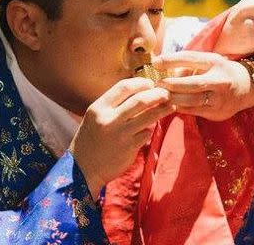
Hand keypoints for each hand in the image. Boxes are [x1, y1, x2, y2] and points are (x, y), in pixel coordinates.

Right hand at [69, 77, 174, 196]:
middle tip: (167, 93)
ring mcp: (120, 135)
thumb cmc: (91, 139)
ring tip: (171, 106)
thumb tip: (140, 91)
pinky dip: (150, 129)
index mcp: (98, 108)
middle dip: (157, 94)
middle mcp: (109, 120)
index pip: (124, 87)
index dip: (141, 83)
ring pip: (148, 116)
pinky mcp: (129, 148)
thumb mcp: (95, 117)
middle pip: (140, 100)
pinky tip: (150, 128)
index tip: (150, 83)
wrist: (83, 170)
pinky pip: (146, 133)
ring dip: (162, 110)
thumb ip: (114, 104)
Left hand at [154, 51, 253, 120]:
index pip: (191, 59)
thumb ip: (187, 66)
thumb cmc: (219, 72)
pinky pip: (193, 111)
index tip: (155, 63)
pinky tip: (169, 105)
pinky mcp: (216, 112)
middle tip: (157, 84)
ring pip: (191, 100)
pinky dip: (179, 108)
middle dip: (171, 84)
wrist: (245, 88)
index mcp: (215, 62)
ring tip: (160, 95)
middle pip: (192, 83)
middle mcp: (219, 80)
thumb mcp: (208, 62)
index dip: (172, 60)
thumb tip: (162, 68)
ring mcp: (219, 98)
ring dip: (173, 99)